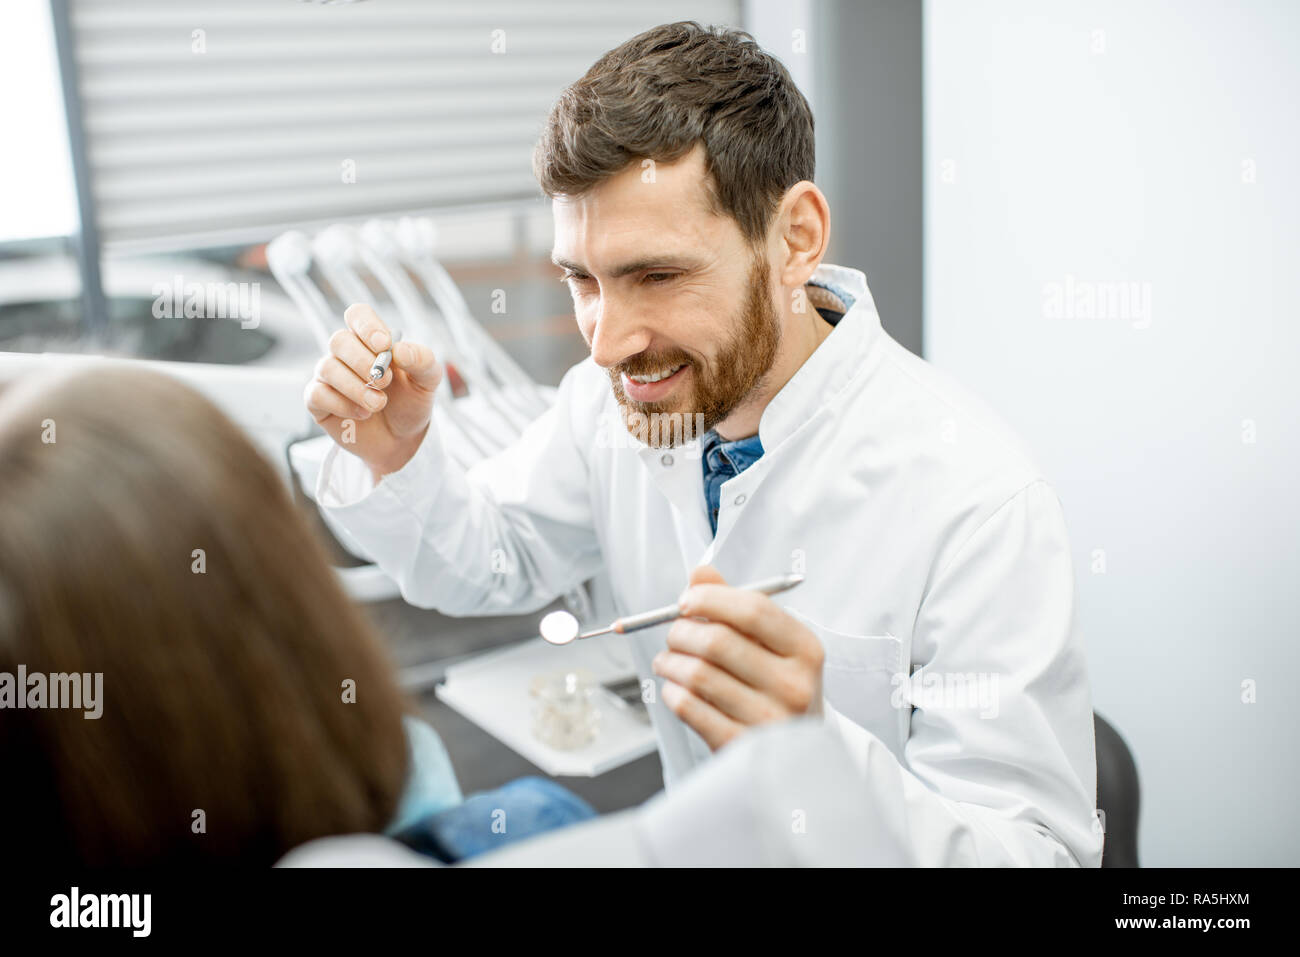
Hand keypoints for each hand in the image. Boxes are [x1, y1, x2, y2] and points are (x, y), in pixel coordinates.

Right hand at [304, 304, 441, 479]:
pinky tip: (362, 414)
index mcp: (371, 340)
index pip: (357, 315)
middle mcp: (346, 354)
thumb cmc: (411, 403)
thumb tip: (400, 350)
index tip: (384, 345)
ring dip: (356, 387)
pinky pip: (317, 394)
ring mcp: (329, 376)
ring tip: (379, 404)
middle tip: (385, 382)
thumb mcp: (428, 381)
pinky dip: (342, 404)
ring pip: (327, 367)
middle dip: (363, 361)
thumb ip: (422, 360)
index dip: (367, 326)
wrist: (402, 441)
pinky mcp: (318, 401)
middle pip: (339, 339)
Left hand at [651, 565, 824, 750]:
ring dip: (670, 662)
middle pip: (717, 642)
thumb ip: (736, 605)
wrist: (797, 755)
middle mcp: (794, 685)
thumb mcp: (772, 645)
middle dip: (681, 632)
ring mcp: (769, 719)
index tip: (686, 600)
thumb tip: (700, 574)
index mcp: (805, 650)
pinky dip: (672, 692)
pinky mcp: (740, 747)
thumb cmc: (777, 687)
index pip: (753, 610)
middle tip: (673, 633)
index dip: (710, 599)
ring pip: (697, 674)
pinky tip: (675, 688)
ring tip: (667, 661)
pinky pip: (689, 708)